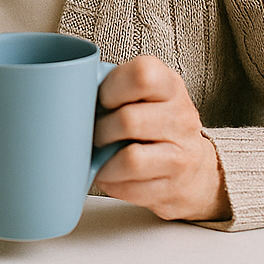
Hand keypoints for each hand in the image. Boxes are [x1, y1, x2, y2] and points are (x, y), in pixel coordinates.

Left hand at [92, 55, 231, 221]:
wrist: (195, 170)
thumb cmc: (155, 124)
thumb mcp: (144, 95)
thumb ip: (114, 87)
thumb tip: (68, 93)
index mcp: (169, 86)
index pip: (142, 75)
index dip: (112, 88)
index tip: (102, 100)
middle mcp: (181, 118)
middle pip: (128, 120)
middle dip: (100, 130)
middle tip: (95, 133)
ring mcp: (181, 155)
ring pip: (130, 159)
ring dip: (104, 161)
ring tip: (101, 156)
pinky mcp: (174, 188)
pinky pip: (131, 188)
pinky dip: (113, 183)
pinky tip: (113, 174)